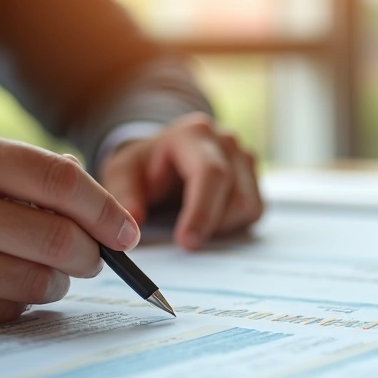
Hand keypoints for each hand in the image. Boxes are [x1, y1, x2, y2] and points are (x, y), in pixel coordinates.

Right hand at [0, 129, 140, 328]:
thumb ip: (22, 171)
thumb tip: (100, 203)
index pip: (58, 181)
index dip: (105, 210)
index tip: (128, 232)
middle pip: (57, 238)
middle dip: (91, 254)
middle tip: (93, 258)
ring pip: (38, 281)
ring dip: (59, 282)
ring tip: (47, 271)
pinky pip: (5, 309)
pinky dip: (20, 300)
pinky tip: (4, 284)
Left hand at [100, 113, 262, 250]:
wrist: (164, 157)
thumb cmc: (145, 165)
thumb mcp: (123, 173)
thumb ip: (125, 194)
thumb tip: (134, 221)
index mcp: (194, 134)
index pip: (210, 173)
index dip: (202, 210)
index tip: (187, 241)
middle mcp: (226, 142)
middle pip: (234, 195)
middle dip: (210, 225)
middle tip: (186, 244)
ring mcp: (245, 158)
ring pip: (247, 206)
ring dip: (220, 225)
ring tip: (191, 222)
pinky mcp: (254, 178)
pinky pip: (253, 211)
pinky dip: (232, 224)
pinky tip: (208, 219)